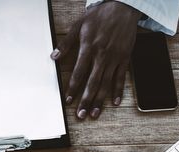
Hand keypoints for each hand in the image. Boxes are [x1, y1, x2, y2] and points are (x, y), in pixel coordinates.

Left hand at [51, 1, 140, 118]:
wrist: (123, 8)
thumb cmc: (100, 15)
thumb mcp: (79, 25)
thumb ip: (66, 42)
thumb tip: (54, 56)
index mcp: (88, 48)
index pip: (79, 73)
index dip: (73, 88)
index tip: (69, 99)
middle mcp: (102, 55)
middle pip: (92, 82)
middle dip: (85, 100)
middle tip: (81, 114)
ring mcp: (114, 58)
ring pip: (106, 83)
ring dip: (100, 100)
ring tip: (94, 113)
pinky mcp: (124, 58)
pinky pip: (121, 78)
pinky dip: (118, 91)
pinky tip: (114, 102)